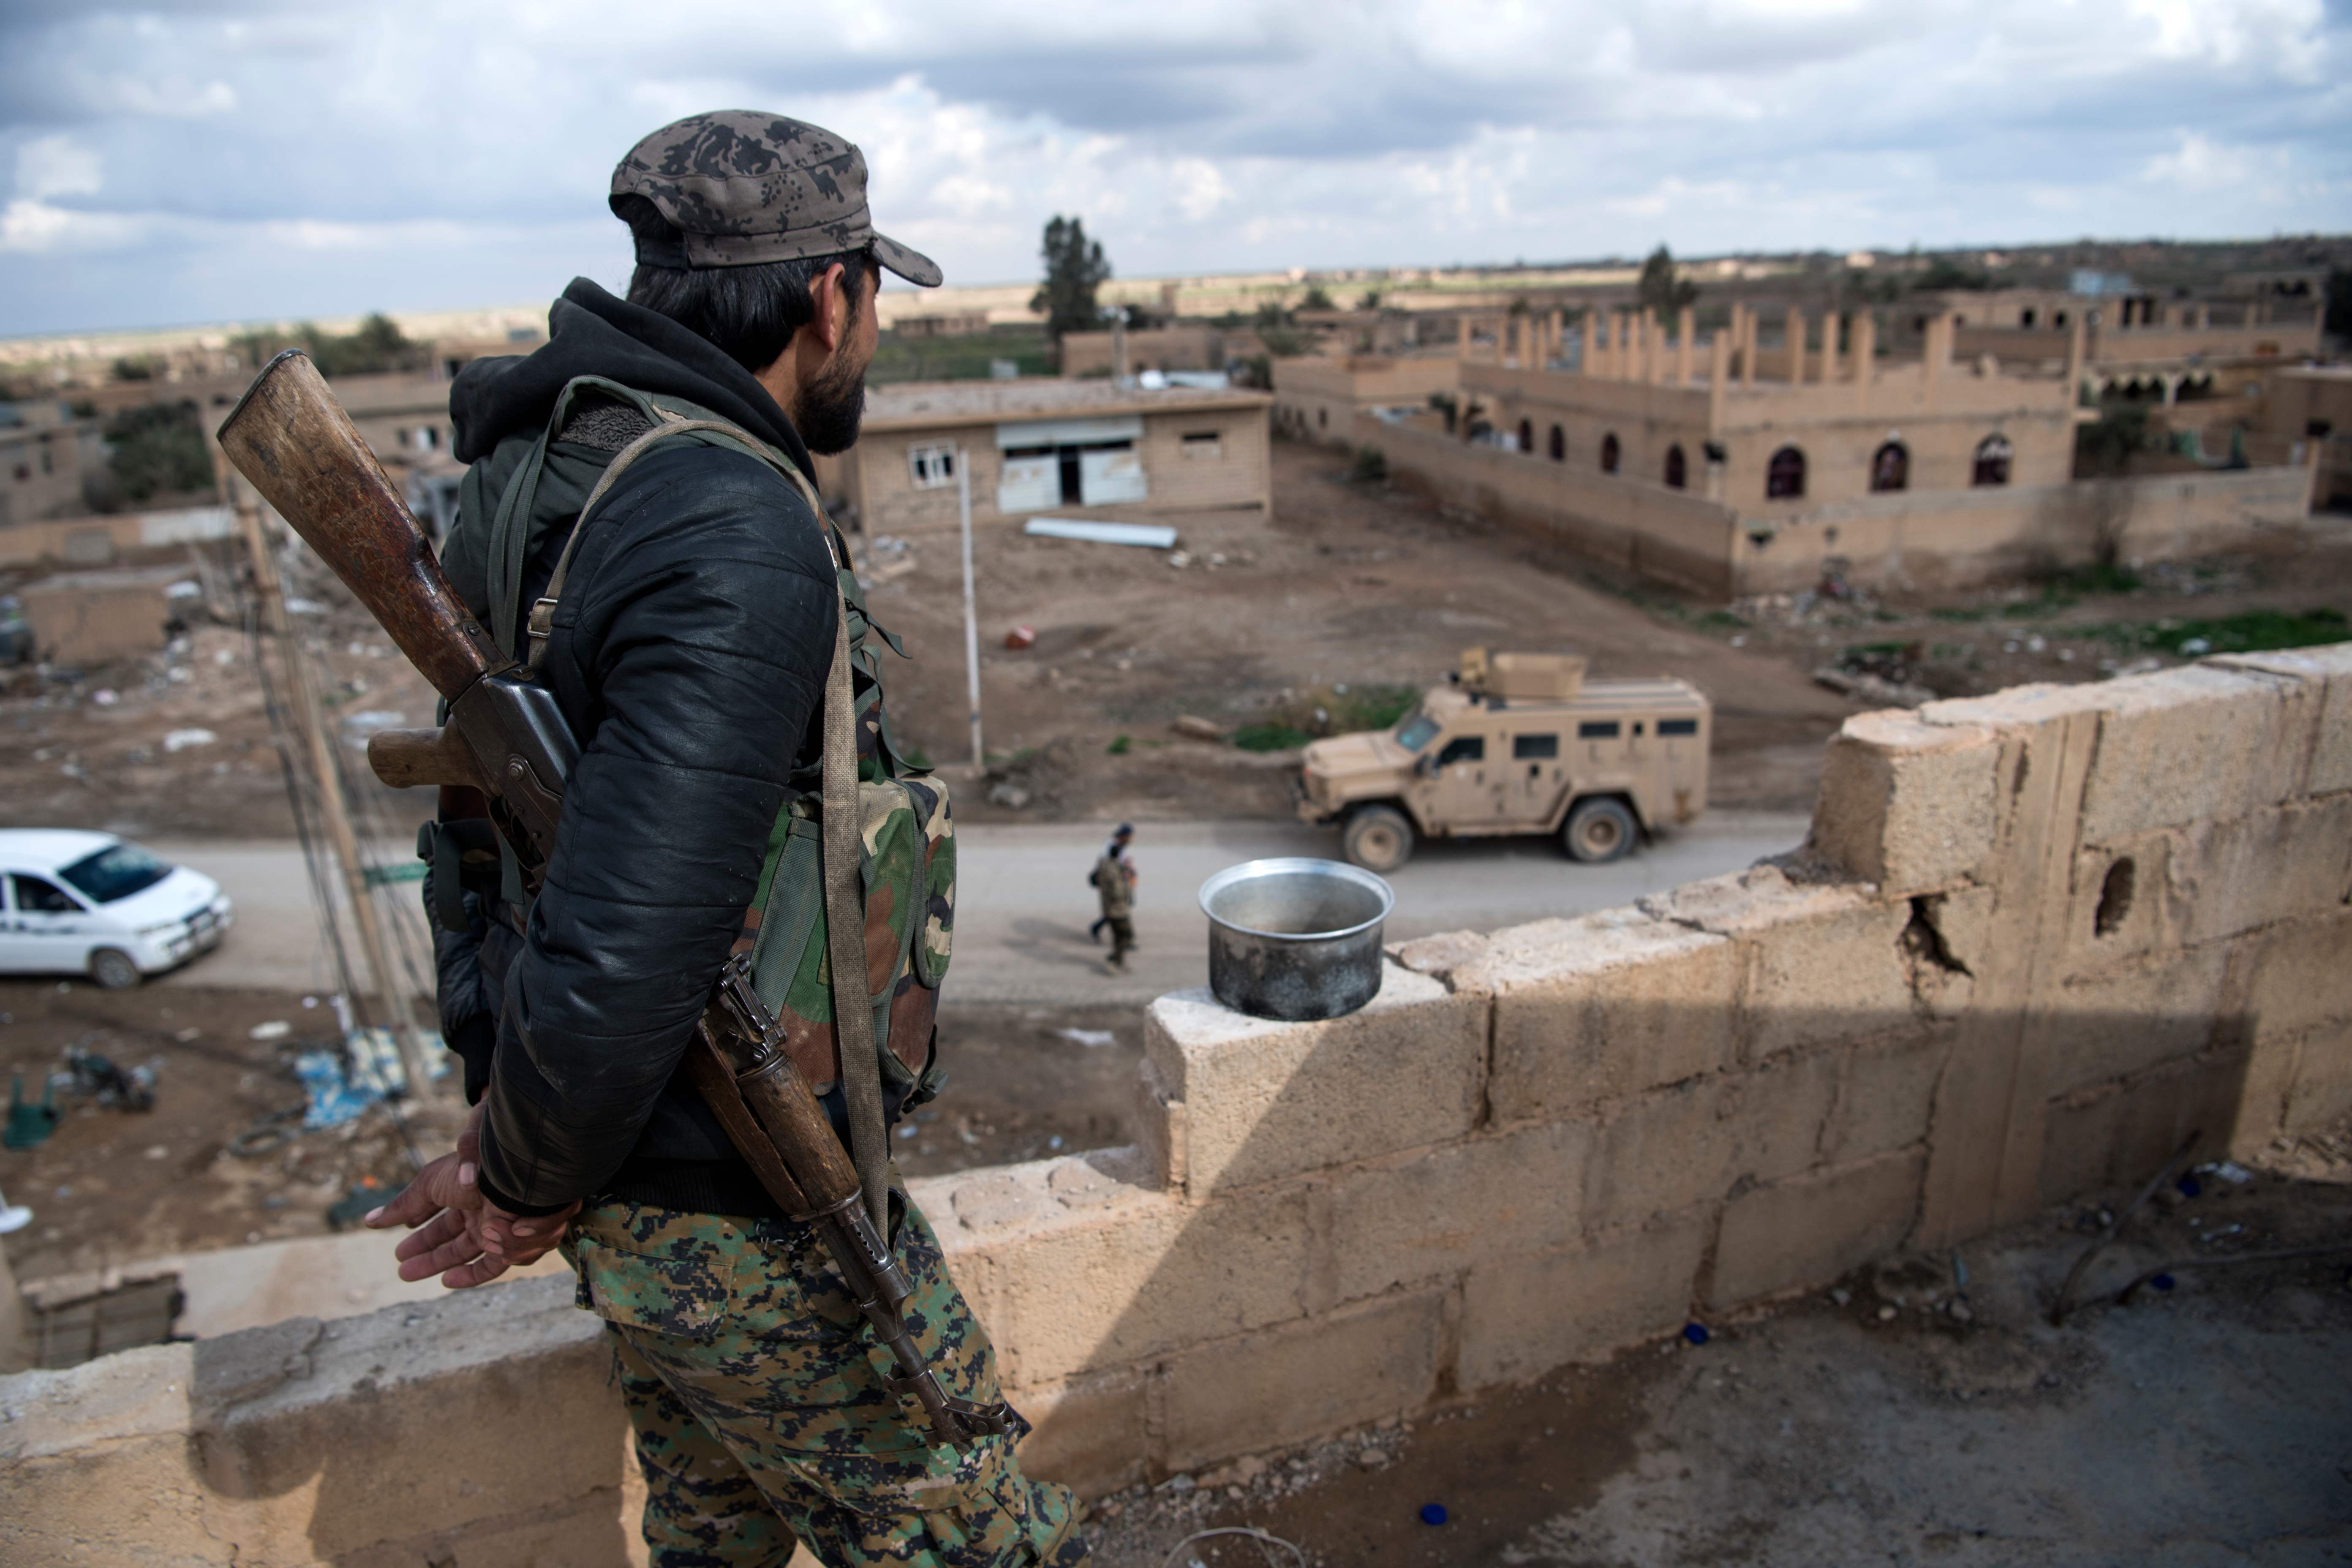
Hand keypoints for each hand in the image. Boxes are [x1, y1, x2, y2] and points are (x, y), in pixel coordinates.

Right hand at [362, 1105, 577, 1286]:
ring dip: (437, 1263)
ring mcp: (497, 1228)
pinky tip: (446, 1280)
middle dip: (425, 1251)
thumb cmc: (470, 1174)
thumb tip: (369, 1221)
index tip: (400, 1241)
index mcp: (465, 1192)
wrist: (511, 1179)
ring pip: (465, 1252)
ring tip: (405, 1273)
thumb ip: (403, 1205)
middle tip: (400, 1265)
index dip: (420, 1227)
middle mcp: (482, 1210)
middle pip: (451, 1237)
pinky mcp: (510, 1245)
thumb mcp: (429, 1185)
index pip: (439, 1215)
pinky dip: (469, 1275)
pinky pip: (491, 1267)